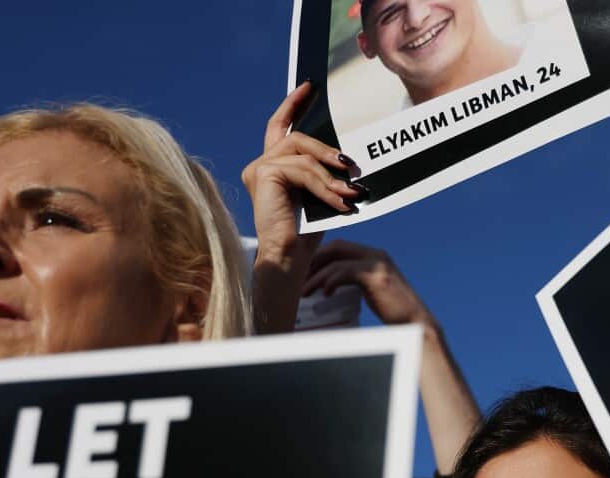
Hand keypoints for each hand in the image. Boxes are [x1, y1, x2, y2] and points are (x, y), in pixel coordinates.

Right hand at [242, 82, 365, 331]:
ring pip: (302, 154)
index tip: (308, 87)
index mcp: (272, 166)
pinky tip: (340, 202)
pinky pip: (302, 171)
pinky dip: (324, 187)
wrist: (289, 258)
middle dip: (326, 148)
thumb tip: (347, 155)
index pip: (280, 126)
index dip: (292, 104)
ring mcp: (258, 169)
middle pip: (296, 137)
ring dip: (330, 174)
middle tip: (350, 163)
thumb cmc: (306, 233)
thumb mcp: (318, 193)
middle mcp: (260, 164)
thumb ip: (322, 171)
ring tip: (351, 191)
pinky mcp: (262, 175)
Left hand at [302, 240, 433, 326]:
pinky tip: (324, 294)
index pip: (340, 247)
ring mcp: (377, 264)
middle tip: (300, 279)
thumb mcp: (372, 290)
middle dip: (314, 262)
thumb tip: (331, 286)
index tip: (306, 273)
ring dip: (316, 276)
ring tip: (305, 292)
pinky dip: (330, 281)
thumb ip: (356, 281)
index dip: (320, 257)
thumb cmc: (393, 312)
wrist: (414, 323)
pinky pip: (345, 272)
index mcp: (374, 256)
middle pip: (336, 247)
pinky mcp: (375, 276)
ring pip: (337, 261)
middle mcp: (376, 255)